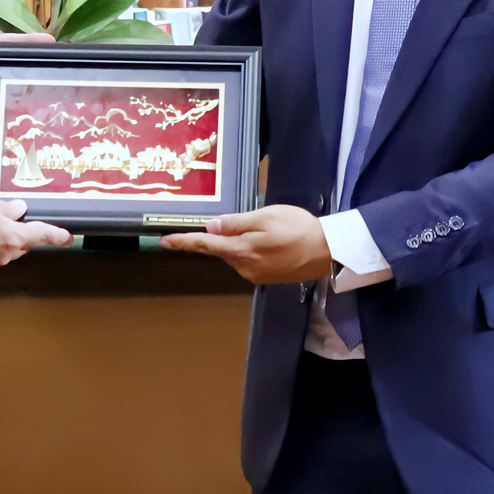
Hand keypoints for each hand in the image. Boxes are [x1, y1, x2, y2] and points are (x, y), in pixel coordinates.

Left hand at [0, 28, 54, 126]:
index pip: (11, 44)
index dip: (30, 43)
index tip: (52, 43)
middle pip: (17, 67)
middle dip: (38, 67)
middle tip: (62, 71)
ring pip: (15, 87)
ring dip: (31, 90)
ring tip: (55, 93)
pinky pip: (4, 108)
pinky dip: (17, 110)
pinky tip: (34, 115)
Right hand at [0, 192, 71, 270]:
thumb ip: (7, 208)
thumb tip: (18, 210)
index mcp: (15, 237)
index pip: (42, 235)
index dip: (56, 235)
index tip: (67, 238)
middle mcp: (7, 254)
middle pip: (23, 244)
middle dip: (22, 233)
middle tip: (14, 219)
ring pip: (6, 250)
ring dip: (3, 238)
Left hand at [159, 205, 334, 284]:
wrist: (328, 251)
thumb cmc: (297, 228)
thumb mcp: (265, 216)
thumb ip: (236, 223)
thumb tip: (211, 226)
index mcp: (241, 251)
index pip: (205, 245)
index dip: (184, 242)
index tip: (165, 242)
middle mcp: (243, 268)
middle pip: (221, 250)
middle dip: (224, 235)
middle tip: (250, 220)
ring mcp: (256, 275)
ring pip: (236, 255)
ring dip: (241, 242)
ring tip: (268, 228)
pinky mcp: (267, 277)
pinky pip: (249, 260)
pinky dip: (252, 249)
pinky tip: (271, 241)